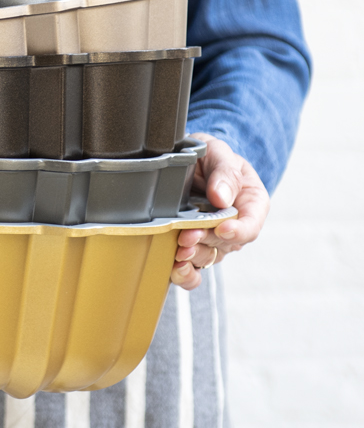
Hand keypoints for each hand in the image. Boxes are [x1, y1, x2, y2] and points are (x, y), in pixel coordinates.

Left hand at [171, 133, 269, 289]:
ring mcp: (214, 239)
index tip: (222, 228)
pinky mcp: (195, 247)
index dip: (238, 231)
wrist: (189, 161)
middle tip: (187, 236)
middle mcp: (235, 225)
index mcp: (251, 203)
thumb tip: (221, 197)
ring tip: (179, 250)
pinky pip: (195, 269)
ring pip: (209, 257)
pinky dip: (186, 274)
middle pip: (226, 243)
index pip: (251, 224)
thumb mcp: (218, 153)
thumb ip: (224, 172)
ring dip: (194, 257)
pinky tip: (176, 269)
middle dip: (206, 241)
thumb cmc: (209, 156)